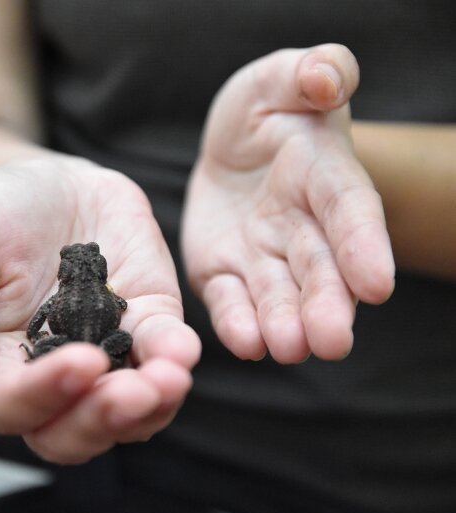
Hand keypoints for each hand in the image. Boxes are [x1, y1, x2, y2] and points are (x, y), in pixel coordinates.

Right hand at [0, 157, 199, 463]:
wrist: (49, 181)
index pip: (10, 405)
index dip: (42, 395)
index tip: (77, 363)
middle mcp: (47, 377)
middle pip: (69, 431)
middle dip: (101, 418)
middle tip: (131, 392)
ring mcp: (102, 356)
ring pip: (124, 415)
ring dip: (148, 408)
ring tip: (167, 381)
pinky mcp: (146, 327)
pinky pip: (161, 359)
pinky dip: (173, 361)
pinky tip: (181, 351)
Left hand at [181, 44, 394, 362]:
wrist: (232, 146)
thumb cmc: (266, 108)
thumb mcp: (281, 78)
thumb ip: (310, 72)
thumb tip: (326, 77)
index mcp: (326, 175)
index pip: (350, 210)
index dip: (365, 246)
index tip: (378, 285)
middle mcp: (303, 225)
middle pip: (320, 268)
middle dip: (326, 304)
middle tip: (331, 341)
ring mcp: (264, 255)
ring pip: (280, 294)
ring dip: (285, 324)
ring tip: (287, 349)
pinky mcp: (225, 271)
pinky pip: (231, 299)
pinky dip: (238, 323)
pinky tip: (245, 343)